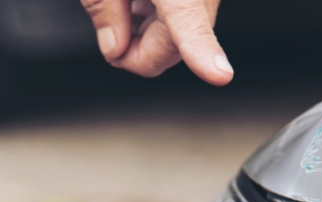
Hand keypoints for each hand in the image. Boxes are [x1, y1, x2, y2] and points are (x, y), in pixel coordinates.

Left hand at [81, 0, 231, 84]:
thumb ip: (102, 9)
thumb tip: (114, 47)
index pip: (190, 23)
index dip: (203, 52)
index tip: (219, 75)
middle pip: (172, 48)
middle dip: (137, 48)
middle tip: (111, 25)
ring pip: (176, 40)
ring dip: (145, 32)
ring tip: (127, 1)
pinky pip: (180, 23)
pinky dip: (155, 19)